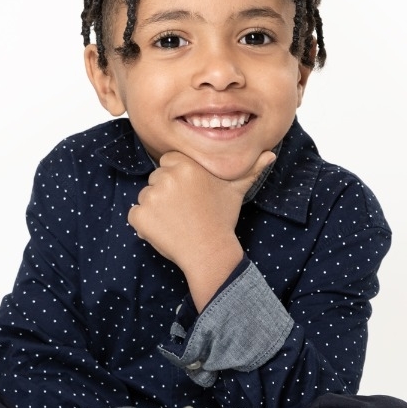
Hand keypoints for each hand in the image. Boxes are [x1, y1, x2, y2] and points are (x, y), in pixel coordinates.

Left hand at [127, 149, 274, 309]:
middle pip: (156, 179)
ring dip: (156, 210)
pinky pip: (135, 215)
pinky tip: (165, 232)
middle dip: (166, 194)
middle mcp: (166, 176)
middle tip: (185, 212)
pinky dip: (145, 225)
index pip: (168, 162)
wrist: (210, 253)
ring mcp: (150, 197)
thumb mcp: (236, 190)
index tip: (189, 196)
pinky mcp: (139, 216)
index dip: (178, 179)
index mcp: (185, 164)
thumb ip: (250, 169)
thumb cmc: (222, 219)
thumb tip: (271, 154)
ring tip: (177, 222)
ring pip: (146, 197)